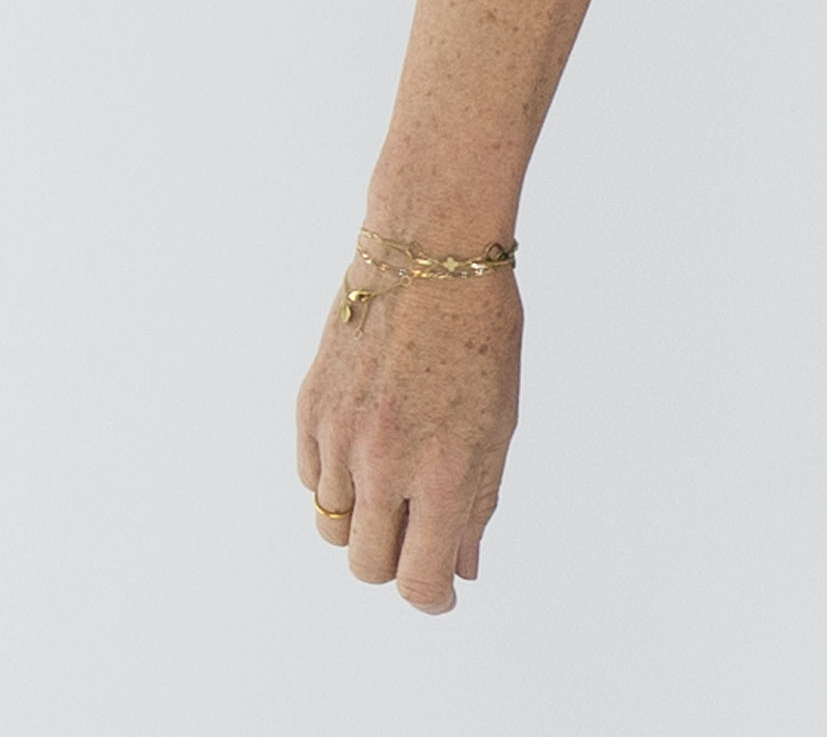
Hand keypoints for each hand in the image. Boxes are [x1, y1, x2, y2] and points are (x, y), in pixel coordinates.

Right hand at [295, 261, 522, 612]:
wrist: (428, 248)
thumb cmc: (480, 328)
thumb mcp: (499, 419)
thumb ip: (478, 500)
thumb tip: (461, 569)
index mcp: (444, 466)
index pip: (418, 578)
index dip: (431, 597)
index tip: (441, 589)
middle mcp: (385, 460)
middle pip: (369, 566)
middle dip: (396, 560)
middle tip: (419, 530)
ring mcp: (340, 436)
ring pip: (333, 527)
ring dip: (364, 520)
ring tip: (395, 473)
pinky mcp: (309, 410)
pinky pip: (311, 478)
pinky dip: (336, 479)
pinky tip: (366, 441)